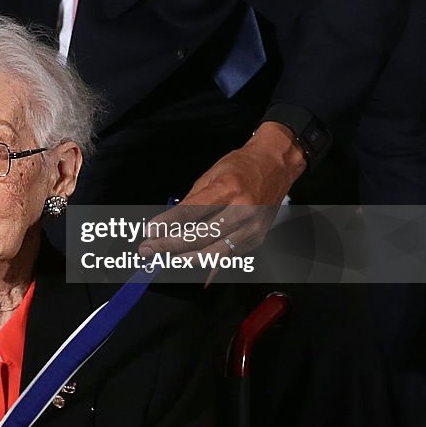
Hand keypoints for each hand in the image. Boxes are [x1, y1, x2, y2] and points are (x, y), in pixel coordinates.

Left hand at [139, 122, 307, 261]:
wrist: (275, 165)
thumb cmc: (244, 166)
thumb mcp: (212, 174)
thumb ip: (192, 200)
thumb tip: (170, 221)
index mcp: (228, 189)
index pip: (191, 213)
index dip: (167, 225)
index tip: (150, 232)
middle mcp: (243, 211)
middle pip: (200, 236)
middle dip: (170, 245)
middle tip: (149, 249)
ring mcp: (251, 228)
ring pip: (213, 253)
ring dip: (185, 258)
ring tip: (165, 258)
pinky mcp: (255, 239)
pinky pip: (227, 256)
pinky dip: (206, 260)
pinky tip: (189, 261)